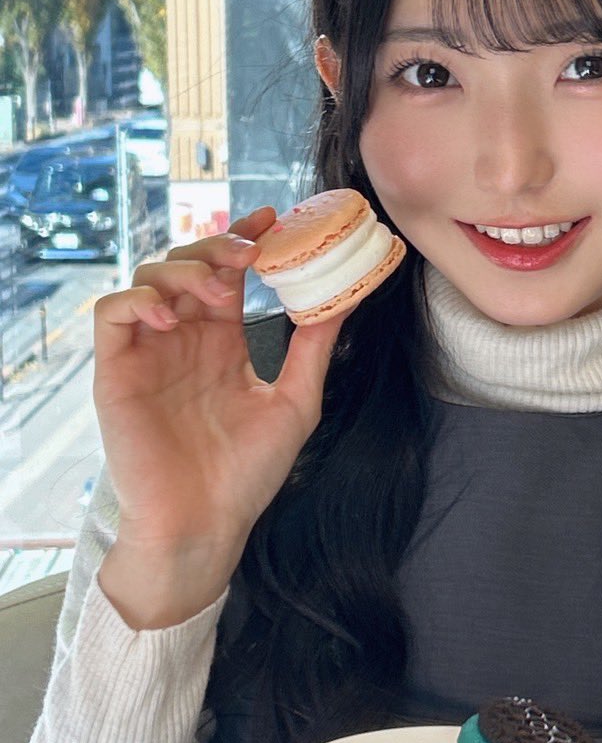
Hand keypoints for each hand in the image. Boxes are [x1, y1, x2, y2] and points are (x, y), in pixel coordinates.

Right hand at [93, 206, 345, 627]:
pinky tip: (172, 316)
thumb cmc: (247, 474)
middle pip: (189, 263)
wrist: (206, 524)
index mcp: (222, 343)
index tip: (275, 218)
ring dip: (186, 270)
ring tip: (222, 295)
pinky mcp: (117, 371)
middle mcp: (184, 339)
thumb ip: (314, 348)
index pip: (228, 273)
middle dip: (218, 246)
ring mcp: (149, 351)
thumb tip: (347, 298)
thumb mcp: (296, 402)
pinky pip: (112, 312)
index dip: (246, 238)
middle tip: (251, 255)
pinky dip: (139, 299)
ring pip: (150, 275)